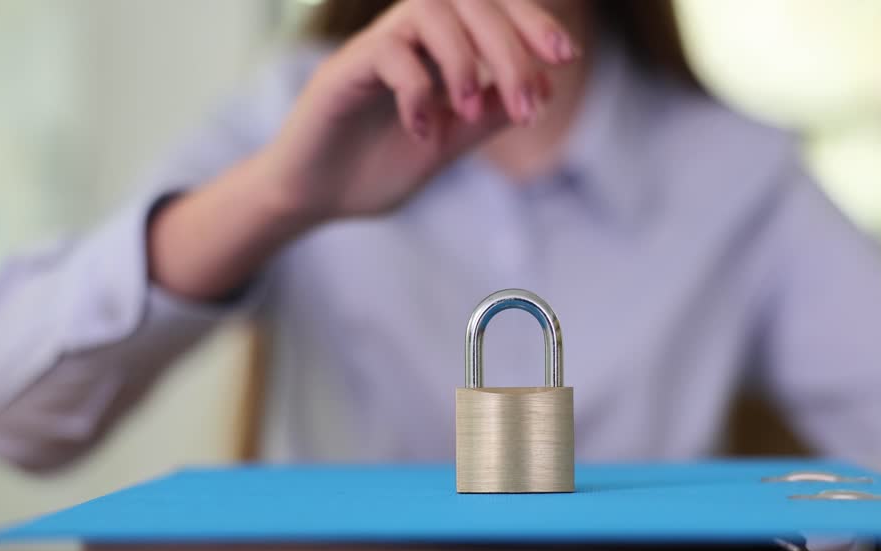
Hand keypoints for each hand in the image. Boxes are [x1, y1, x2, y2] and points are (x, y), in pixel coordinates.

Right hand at [259, 0, 580, 222]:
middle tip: (528, 107)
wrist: (313, 199)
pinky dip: (416, 88)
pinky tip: (422, 130)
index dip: (533, 22)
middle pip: (469, 0)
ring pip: (429, 9)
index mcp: (438, 48)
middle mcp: (408, 36)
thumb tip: (544, 86)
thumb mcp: (448, 145)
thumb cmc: (375, 168)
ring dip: (464, 60)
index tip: (567, 58)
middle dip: (511, 48)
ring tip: (468, 112)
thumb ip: (488, 116)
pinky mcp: (343, 70)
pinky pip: (387, 51)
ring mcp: (375, 47)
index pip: (492, 8)